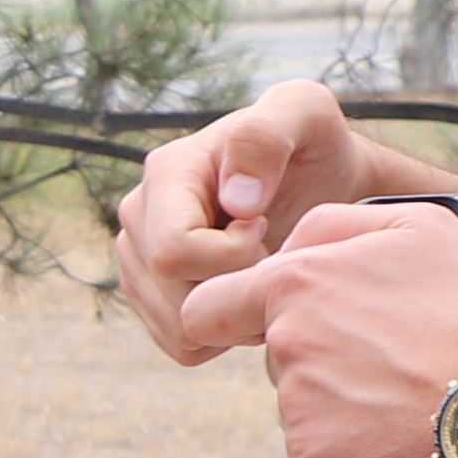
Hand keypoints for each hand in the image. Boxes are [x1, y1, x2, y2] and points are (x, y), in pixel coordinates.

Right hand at [111, 78, 404, 363]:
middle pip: (173, 297)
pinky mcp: (152, 295)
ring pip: (176, 328)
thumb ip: (265, 138)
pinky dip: (223, 334)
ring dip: (233, 314)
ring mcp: (138, 258)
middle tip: (274, 258)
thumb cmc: (314, 145)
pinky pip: (181, 344)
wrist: (318, 180)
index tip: (268, 230)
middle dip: (236, 291)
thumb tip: (233, 202)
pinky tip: (248, 293)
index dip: (232, 259)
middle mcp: (138, 215)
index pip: (173, 252)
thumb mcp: (305, 113)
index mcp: (165, 172)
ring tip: (264, 273)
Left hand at [171, 195, 457, 457]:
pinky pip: (316, 454)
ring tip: (403, 394)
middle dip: (314, 354)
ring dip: (337, 401)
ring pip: (300, 402)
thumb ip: (334, 225)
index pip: (208, 306)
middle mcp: (284, 342)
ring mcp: (295, 405)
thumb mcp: (418, 227)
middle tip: (383, 359)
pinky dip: (348, 451)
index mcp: (295, 281)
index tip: (250, 325)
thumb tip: (288, 243)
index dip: (229, 315)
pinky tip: (394, 433)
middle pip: (274, 353)